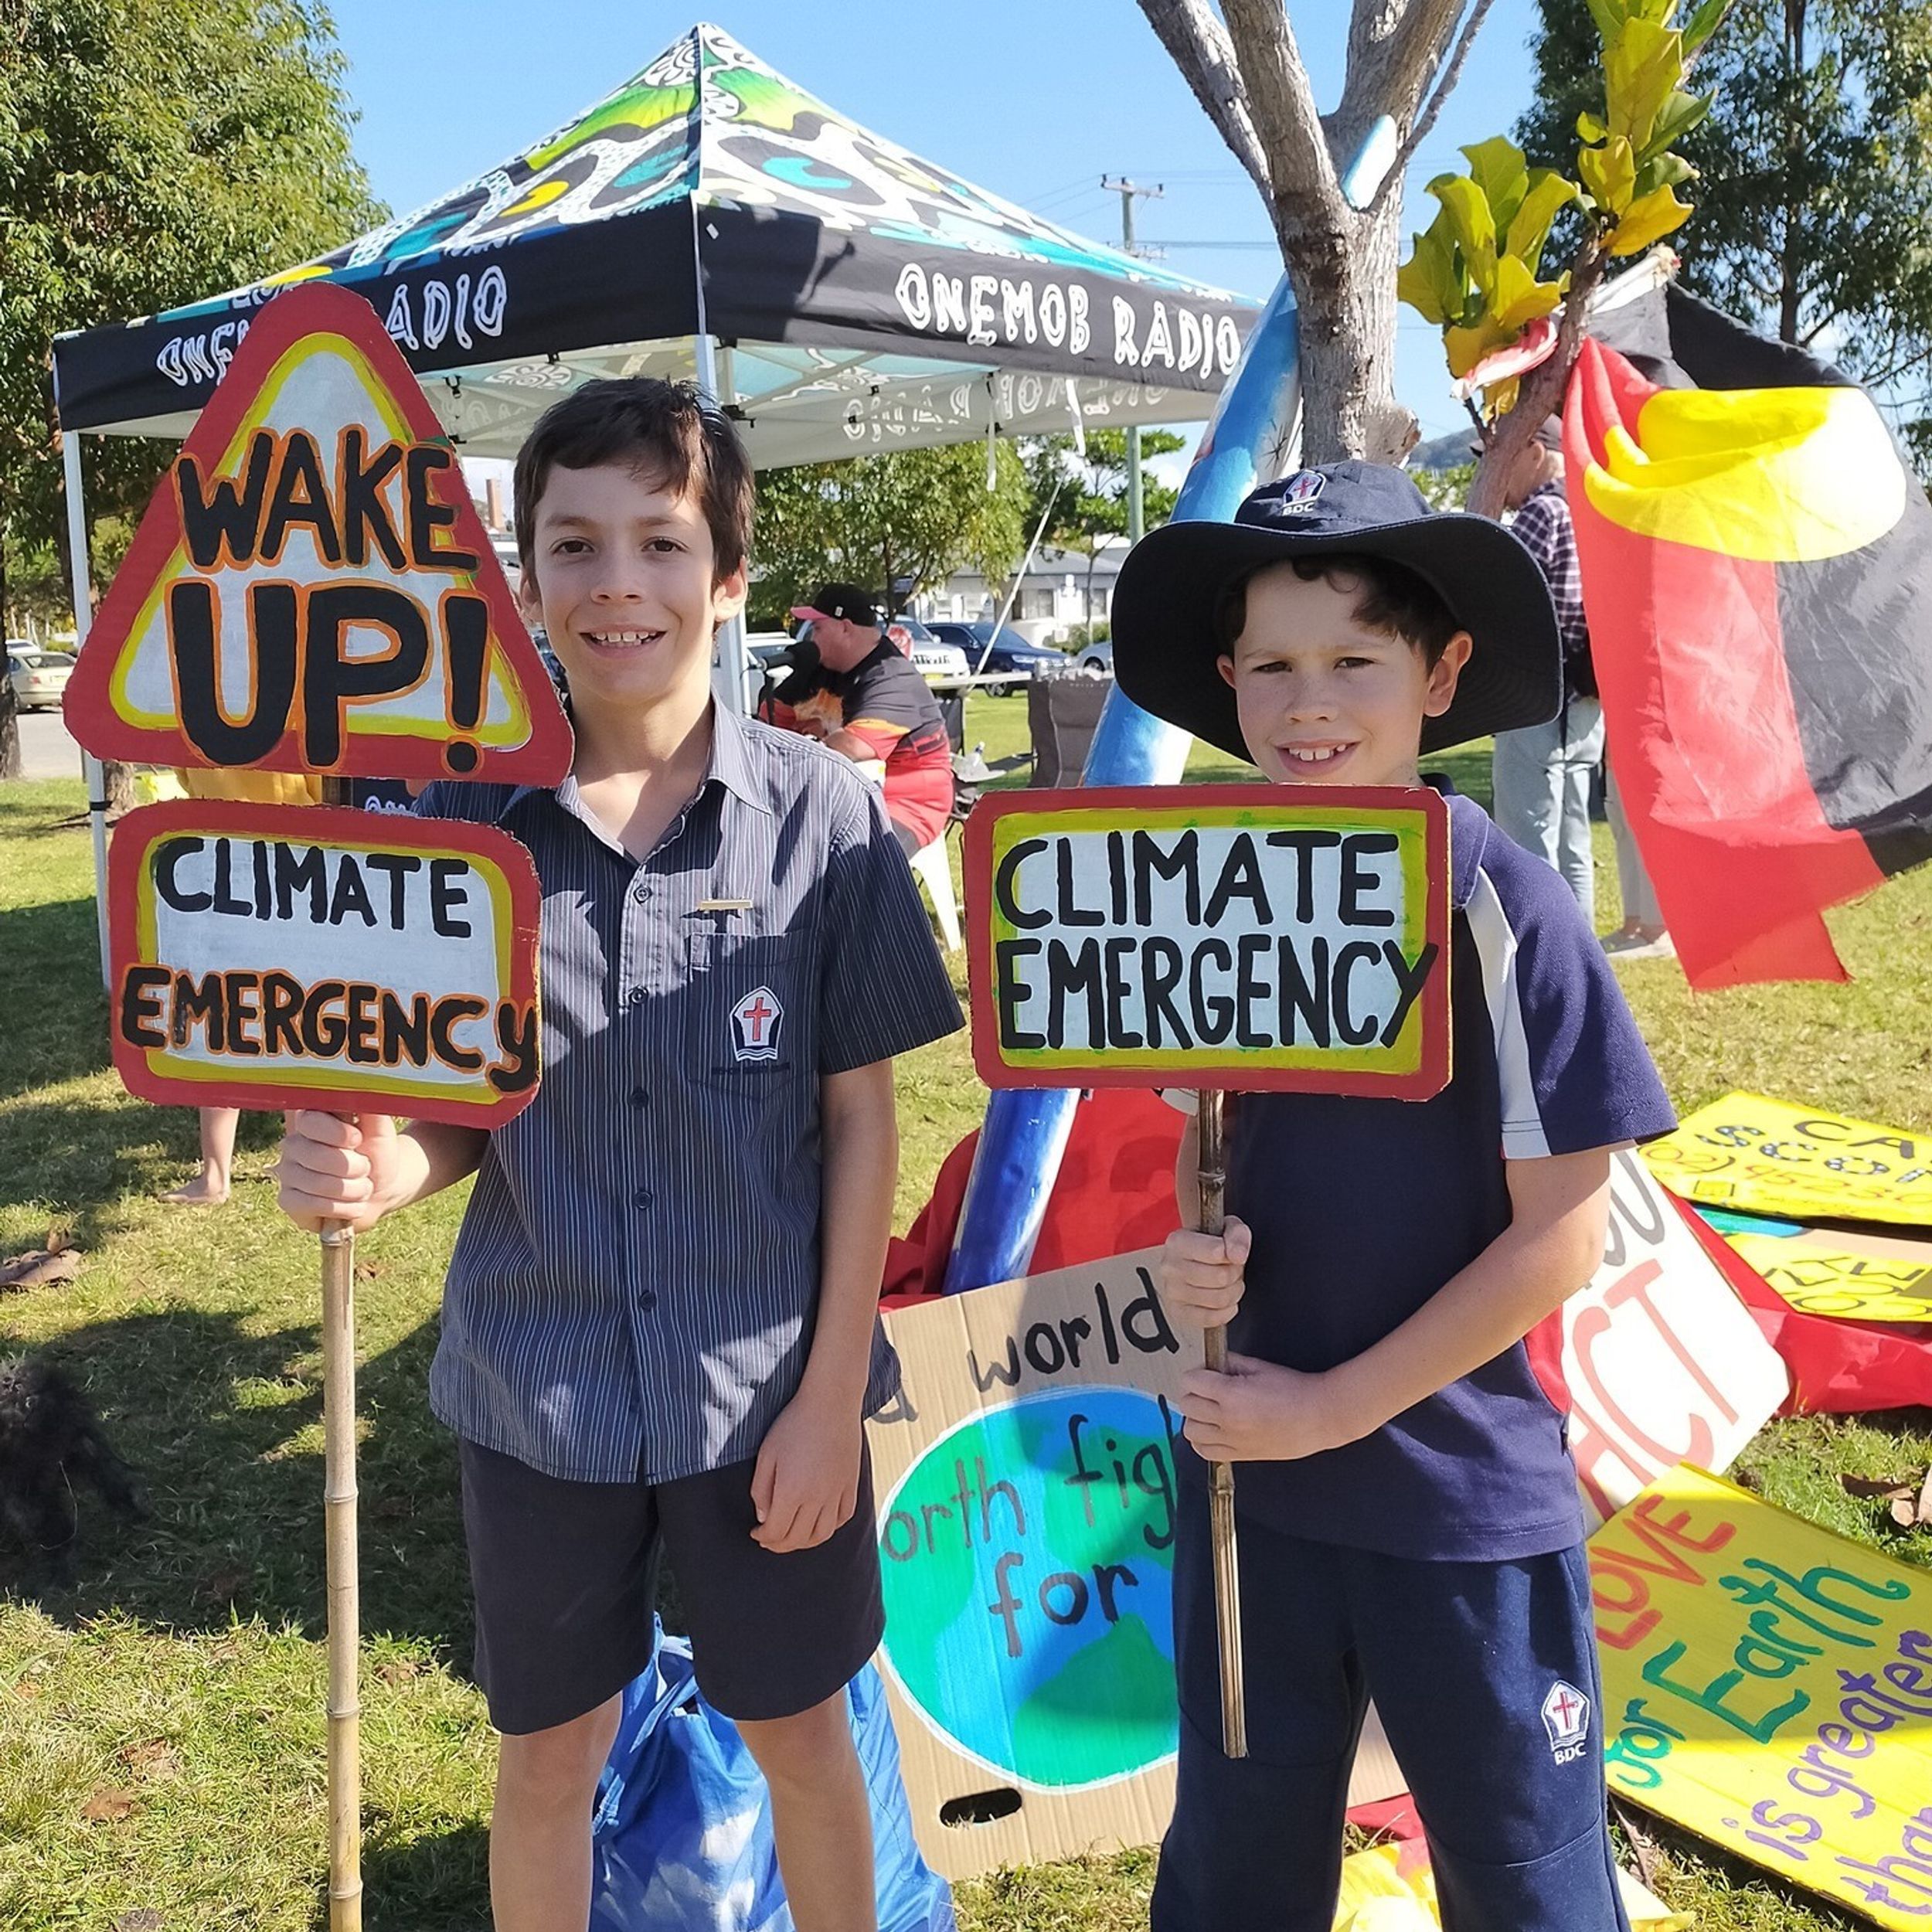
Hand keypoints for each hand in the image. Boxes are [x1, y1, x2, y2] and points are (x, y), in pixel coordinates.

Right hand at [275, 1111, 404, 1232]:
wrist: (381, 1188)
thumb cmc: (378, 1153)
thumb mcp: (380, 1127)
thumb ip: (370, 1103)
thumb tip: (361, 1080)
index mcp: (312, 1118)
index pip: (310, 1121)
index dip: (338, 1133)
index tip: (357, 1138)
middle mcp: (293, 1143)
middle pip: (317, 1157)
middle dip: (355, 1167)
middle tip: (365, 1167)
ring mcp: (287, 1172)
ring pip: (319, 1185)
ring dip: (354, 1189)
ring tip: (363, 1185)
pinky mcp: (288, 1200)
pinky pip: (313, 1206)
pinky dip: (343, 1208)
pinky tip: (351, 1203)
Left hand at [750, 1391, 861, 1552]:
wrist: (831, 1402)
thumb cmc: (794, 1423)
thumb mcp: (767, 1454)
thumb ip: (761, 1490)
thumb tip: (763, 1517)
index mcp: (791, 1491)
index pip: (775, 1531)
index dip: (763, 1537)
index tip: (755, 1533)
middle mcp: (816, 1498)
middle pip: (797, 1538)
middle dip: (779, 1544)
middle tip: (769, 1539)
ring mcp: (837, 1493)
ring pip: (822, 1535)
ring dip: (804, 1542)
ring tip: (792, 1537)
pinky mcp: (852, 1485)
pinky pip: (842, 1518)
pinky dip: (829, 1528)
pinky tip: (818, 1523)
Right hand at [1158, 1217, 1251, 1330]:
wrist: (1197, 1261)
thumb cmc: (1212, 1244)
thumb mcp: (1228, 1229)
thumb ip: (1237, 1235)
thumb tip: (1237, 1255)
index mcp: (1177, 1241)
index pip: (1216, 1252)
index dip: (1232, 1254)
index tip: (1230, 1252)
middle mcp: (1169, 1267)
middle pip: (1220, 1277)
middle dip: (1235, 1274)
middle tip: (1232, 1269)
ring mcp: (1172, 1292)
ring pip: (1219, 1299)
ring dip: (1233, 1292)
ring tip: (1229, 1283)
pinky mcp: (1178, 1313)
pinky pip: (1211, 1319)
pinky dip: (1226, 1311)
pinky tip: (1225, 1301)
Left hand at [1176, 1352, 1374, 1462]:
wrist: (1319, 1416)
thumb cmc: (1294, 1389)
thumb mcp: (1260, 1367)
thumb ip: (1231, 1363)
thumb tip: (1211, 1364)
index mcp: (1232, 1394)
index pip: (1191, 1381)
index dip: (1196, 1373)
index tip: (1206, 1373)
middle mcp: (1227, 1419)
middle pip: (1186, 1405)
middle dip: (1194, 1393)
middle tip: (1207, 1389)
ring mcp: (1232, 1440)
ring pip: (1191, 1431)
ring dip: (1195, 1418)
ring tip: (1209, 1411)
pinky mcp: (1240, 1456)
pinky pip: (1205, 1452)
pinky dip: (1202, 1441)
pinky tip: (1213, 1430)